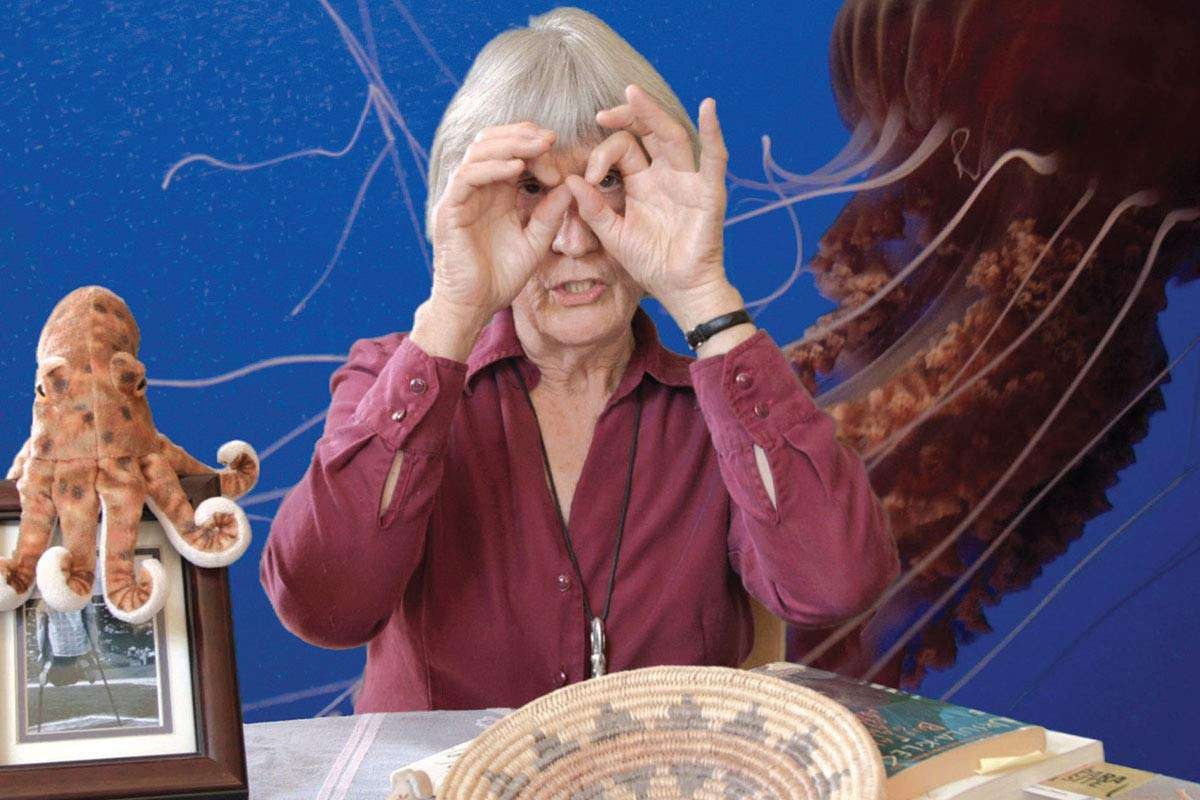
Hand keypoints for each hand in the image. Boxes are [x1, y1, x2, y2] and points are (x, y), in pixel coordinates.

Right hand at [428, 121, 573, 325]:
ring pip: (479, 152)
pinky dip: (492, 167)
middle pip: (493, 142)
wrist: (474, 306)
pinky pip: (467, 177)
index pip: (510, 153)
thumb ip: (550, 216)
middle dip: (522, 135)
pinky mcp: (449, 210)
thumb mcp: (535, 243)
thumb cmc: (501, 278)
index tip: (560, 161)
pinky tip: (517, 168)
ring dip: (510, 144)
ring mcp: (460, 197)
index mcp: (495, 193)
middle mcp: (476, 189)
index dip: (534, 148)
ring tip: (538, 146)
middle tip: (551, 139)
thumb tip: (570, 185)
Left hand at [563, 85, 734, 329]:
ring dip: (654, 114)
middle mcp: (665, 174)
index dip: (602, 154)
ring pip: (672, 137)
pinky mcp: (708, 192)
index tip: (590, 175)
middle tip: (602, 113)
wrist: (679, 289)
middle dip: (626, 116)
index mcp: (642, 181)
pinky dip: (714, 133)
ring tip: (633, 94)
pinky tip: (708, 108)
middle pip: (648, 132)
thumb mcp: (613, 235)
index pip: (623, 149)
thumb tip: (570, 180)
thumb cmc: (649, 263)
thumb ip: (593, 209)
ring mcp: (688, 180)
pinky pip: (714, 159)